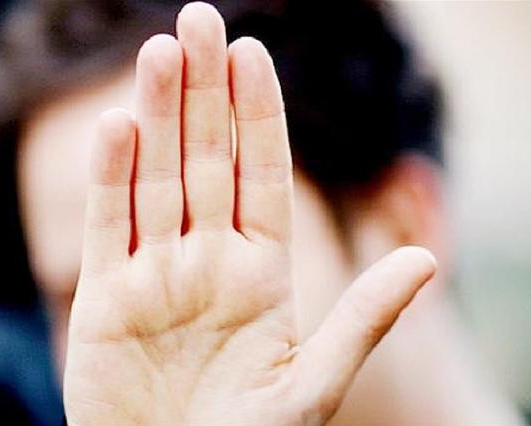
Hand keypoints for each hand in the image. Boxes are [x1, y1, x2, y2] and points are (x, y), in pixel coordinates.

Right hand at [63, 3, 435, 424]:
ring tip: (160, 54)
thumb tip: (425, 261)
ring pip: (156, 178)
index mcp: (262, 272)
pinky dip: (109, 177)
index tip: (252, 54)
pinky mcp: (104, 297)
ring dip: (156, 117)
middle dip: (203, 93)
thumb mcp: (313, 385)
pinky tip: (117, 127)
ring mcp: (154, 273)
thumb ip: (362, 319)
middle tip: (198, 23)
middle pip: (207, 161)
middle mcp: (208, 260)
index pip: (262, 175)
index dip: (258, 116)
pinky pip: (108, 224)